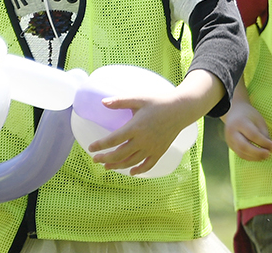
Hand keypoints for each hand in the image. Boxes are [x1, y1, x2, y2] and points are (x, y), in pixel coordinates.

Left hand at [87, 69, 219, 175]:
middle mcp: (142, 140)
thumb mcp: (139, 99)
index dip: (100, 145)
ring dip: (118, 166)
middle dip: (105, 158)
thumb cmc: (159, 102)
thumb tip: (103, 102)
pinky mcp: (160, 151)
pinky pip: (148, 165)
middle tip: (95, 159)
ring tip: (107, 167)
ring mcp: (151, 148)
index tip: (91, 148)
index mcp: (135, 127)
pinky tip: (131, 172)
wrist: (180, 109)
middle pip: (119, 154)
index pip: (113, 140)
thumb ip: (120, 101)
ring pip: (131, 162)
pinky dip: (139, 170)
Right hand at [223, 85, 271, 161]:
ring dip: (255, 157)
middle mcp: (232, 132)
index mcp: (240, 122)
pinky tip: (259, 156)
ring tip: (266, 156)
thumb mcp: (258, 120)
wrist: (234, 112)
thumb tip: (271, 149)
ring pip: (242, 153)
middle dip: (258, 153)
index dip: (264, 143)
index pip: (253, 135)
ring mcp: (230, 140)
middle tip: (269, 154)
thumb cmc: (249, 115)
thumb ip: (264, 134)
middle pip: (244, 147)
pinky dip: (251, 157)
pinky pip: (241, 154)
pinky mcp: (231, 146)